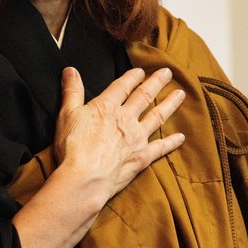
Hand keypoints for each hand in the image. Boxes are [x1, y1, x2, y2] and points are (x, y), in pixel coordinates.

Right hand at [53, 66, 185, 208]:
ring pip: (157, 117)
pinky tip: (181, 137)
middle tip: (167, 73)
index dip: (132, 77)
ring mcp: (137, 138)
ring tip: (180, 94)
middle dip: (156, 83)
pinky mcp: (142, 157)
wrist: (85, 177)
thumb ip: (72, 91)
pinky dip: (171, 142)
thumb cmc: (73, 147)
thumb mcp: (67, 114)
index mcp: (107, 107)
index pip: (122, 86)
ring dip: (169, 104)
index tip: (141, 71)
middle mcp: (126, 119)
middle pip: (144, 97)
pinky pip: (161, 147)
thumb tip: (70, 70)